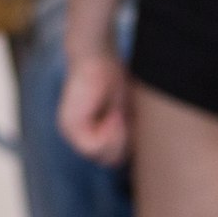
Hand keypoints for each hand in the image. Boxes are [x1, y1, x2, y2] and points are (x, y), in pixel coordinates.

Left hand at [59, 49, 131, 165]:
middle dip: (127, 142)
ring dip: (120, 136)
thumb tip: (146, 154)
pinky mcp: (70, 127)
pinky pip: (95, 146)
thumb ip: (131, 133)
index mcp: (91, 133)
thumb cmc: (117, 79)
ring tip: (120, 114)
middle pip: (110, 160)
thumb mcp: (130, 112)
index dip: (131, 145)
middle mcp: (79, 136)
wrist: (98, 56)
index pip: (115, 157)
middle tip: (128, 118)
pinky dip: (111, 133)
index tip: (135, 124)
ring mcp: (71, 133)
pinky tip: (114, 115)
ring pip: (104, 156)